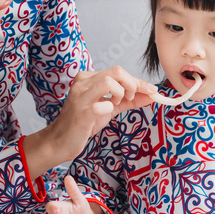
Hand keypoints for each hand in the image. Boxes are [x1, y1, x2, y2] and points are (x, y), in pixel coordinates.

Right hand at [44, 66, 158, 163]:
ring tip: (116, 104)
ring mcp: (81, 96)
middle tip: (131, 99)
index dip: (138, 81)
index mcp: (88, 78)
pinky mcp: (82, 111)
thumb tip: (152, 94)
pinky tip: (104, 114)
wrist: (61, 141)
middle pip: (117, 71)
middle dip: (133, 84)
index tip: (152, 90)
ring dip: (121, 93)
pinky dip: (110, 108)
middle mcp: (83, 82)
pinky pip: (104, 104)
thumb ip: (129, 100)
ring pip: (109, 81)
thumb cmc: (84, 123)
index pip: (118, 72)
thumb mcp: (109, 108)